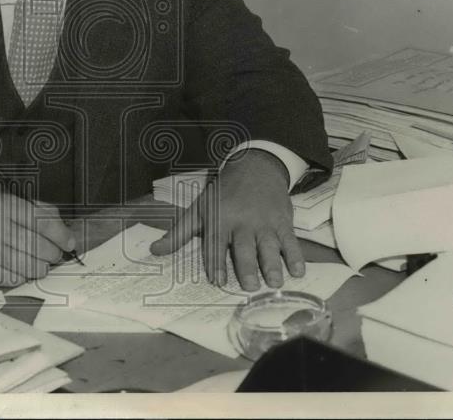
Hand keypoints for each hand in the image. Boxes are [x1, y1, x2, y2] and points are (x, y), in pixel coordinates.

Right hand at [0, 193, 73, 287]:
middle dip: (53, 254)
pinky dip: (23, 277)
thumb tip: (67, 234)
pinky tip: (20, 268)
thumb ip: (41, 212)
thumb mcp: (11, 203)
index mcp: (5, 206)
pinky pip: (14, 280)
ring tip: (39, 262)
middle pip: (38, 248)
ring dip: (40, 268)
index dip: (61, 236)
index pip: (43, 223)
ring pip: (29, 268)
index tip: (69, 243)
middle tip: (54, 254)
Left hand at [149, 149, 303, 290]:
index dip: (216, 262)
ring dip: (272, 264)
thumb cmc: (223, 193)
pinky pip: (290, 240)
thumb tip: (154, 250)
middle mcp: (243, 222)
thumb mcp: (198, 209)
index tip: (217, 280)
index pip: (216, 243)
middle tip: (249, 286)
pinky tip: (298, 271)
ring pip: (269, 245)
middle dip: (247, 266)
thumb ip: (179, 233)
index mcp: (220, 219)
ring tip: (274, 282)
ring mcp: (265, 222)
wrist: (255, 167)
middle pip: (244, 247)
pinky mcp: (282, 221)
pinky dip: (295, 256)